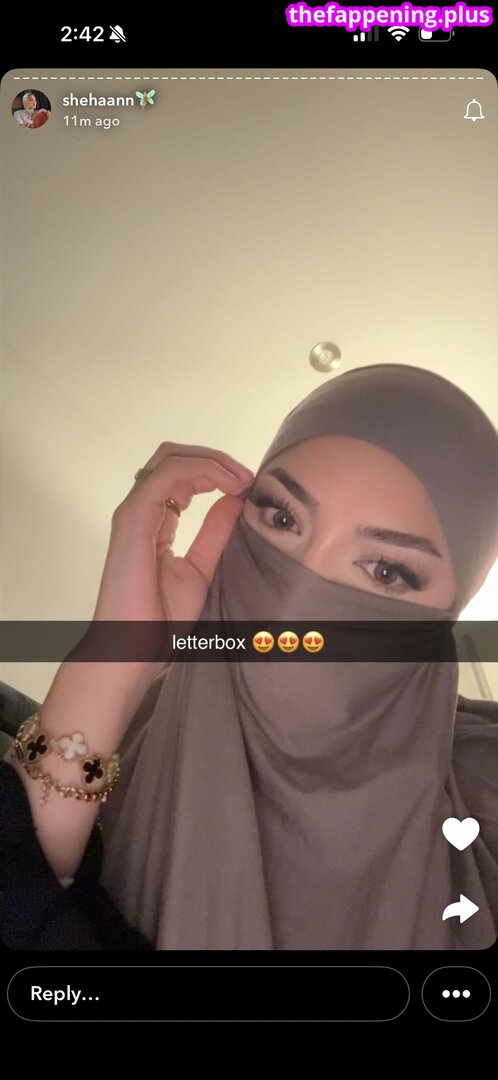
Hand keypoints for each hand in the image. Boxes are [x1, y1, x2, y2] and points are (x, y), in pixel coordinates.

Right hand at [93, 443, 253, 633]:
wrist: (134, 647)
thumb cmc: (160, 620)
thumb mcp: (201, 570)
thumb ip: (215, 534)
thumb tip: (236, 501)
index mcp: (154, 521)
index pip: (181, 475)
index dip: (216, 471)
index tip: (248, 486)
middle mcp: (141, 510)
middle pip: (173, 457)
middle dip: (214, 458)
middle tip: (247, 478)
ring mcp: (134, 512)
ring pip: (170, 459)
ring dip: (211, 461)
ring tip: (241, 480)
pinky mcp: (133, 518)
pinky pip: (167, 475)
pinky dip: (201, 471)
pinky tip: (227, 486)